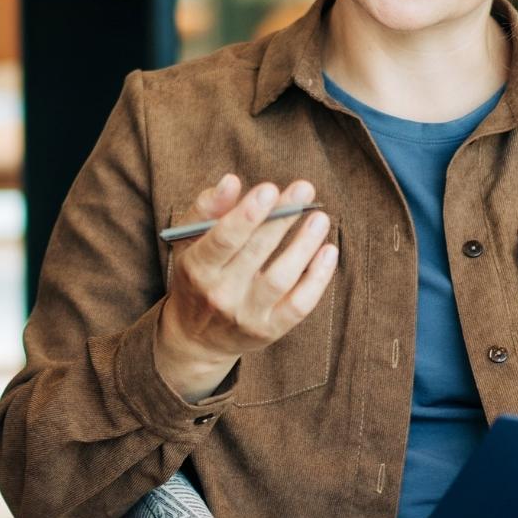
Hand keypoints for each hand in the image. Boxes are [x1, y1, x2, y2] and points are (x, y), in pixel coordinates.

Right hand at [153, 174, 338, 401]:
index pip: (223, 240)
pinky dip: (318, 278)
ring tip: (319, 218)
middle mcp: (219, 294)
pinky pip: (299, 305)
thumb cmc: (196, 276)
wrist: (195, 336)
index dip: (247, 215)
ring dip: (303, 246)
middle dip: (282, 218)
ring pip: (280, 279)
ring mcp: (246, 315)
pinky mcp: (269, 331)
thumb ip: (207, 208)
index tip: (270, 189)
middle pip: (256, 252)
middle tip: (304, 189)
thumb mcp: (189, 242)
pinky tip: (328, 251)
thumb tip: (231, 181)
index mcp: (197, 267)